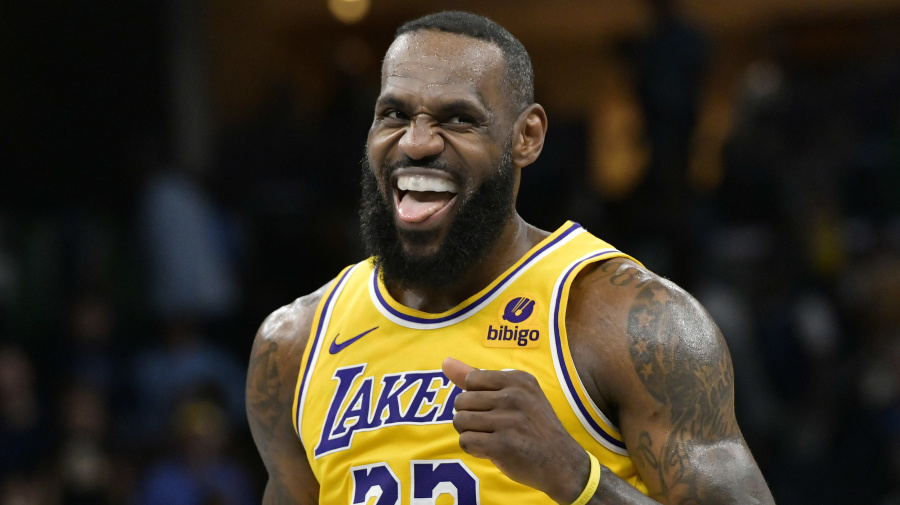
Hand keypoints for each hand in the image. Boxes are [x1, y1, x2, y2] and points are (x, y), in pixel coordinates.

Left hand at [441, 357, 589, 503]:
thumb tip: (445, 362)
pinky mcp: (503, 445)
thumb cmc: (534, 426)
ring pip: (460, 421)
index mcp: (518, 379)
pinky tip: (489, 450)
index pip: (471, 381)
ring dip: (468, 433)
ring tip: (488, 437)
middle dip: (468, 417)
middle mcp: (515, 396)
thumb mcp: (516, 394)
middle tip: (489, 427)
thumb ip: (478, 378)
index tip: (491, 409)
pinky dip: (473, 448)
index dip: (474, 398)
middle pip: (461, 401)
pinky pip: (466, 441)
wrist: (562, 462)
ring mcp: (509, 421)